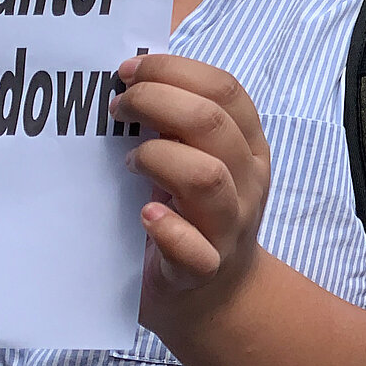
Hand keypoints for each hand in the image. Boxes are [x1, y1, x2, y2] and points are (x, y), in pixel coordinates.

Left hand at [111, 54, 270, 330]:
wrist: (216, 294)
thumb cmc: (195, 214)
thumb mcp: (200, 159)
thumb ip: (180, 123)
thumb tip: (136, 72)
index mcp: (249, 145)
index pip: (226, 90)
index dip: (175, 70)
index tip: (129, 70)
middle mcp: (248, 179)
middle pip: (213, 124)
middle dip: (156, 102)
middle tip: (117, 106)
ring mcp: (231, 224)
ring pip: (207, 176)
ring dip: (158, 157)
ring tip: (129, 162)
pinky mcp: (205, 267)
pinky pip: (193, 247)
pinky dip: (167, 228)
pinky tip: (145, 216)